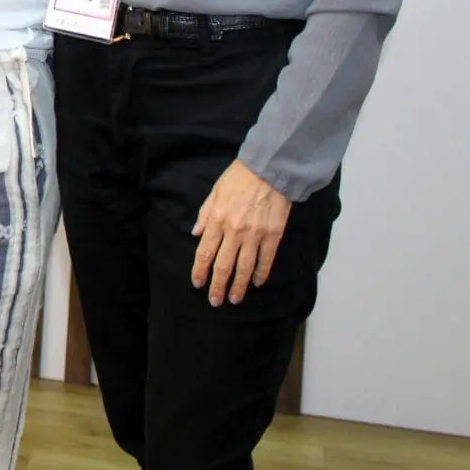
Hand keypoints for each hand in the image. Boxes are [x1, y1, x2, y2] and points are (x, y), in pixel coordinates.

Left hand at [191, 160, 291, 305]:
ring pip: (244, 267)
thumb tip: (195, 234)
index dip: (200, 271)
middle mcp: (234, 231)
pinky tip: (256, 282)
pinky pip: (266, 259)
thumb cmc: (240, 177)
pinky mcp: (273, 235)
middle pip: (224, 265)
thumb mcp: (214, 191)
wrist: (270, 169)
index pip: (205, 252)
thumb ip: (204, 214)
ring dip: (239, 286)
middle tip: (215, 301)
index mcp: (217, 220)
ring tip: (235, 299)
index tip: (198, 284)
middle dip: (218, 286)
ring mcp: (255, 235)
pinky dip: (261, 273)